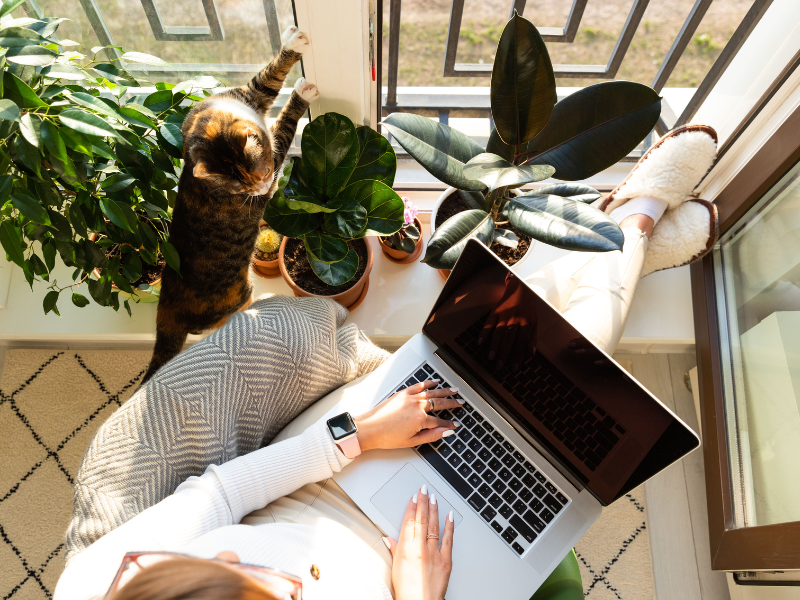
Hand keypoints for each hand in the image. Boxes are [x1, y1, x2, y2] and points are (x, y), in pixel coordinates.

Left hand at [354, 380, 462, 450]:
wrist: (369, 429)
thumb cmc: (387, 437)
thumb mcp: (412, 441)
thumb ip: (431, 436)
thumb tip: (446, 432)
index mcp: (420, 419)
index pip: (440, 422)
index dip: (449, 424)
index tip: (455, 424)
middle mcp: (417, 406)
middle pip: (439, 404)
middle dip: (452, 403)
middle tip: (461, 403)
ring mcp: (410, 398)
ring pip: (432, 393)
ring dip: (444, 391)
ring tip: (454, 390)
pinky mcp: (402, 393)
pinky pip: (418, 386)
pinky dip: (428, 383)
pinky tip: (434, 382)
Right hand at [385, 485, 453, 599]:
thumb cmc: (407, 591)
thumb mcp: (396, 568)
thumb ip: (395, 550)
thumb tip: (390, 538)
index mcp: (406, 549)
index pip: (409, 521)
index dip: (411, 507)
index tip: (413, 497)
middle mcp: (420, 548)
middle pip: (422, 519)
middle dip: (423, 502)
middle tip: (424, 489)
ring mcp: (434, 553)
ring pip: (434, 526)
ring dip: (434, 509)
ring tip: (434, 497)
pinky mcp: (446, 561)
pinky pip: (448, 539)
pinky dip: (449, 526)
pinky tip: (450, 516)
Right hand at [477, 277, 535, 371]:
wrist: (520, 288)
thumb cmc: (528, 307)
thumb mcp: (535, 321)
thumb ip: (532, 338)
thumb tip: (531, 354)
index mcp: (526, 323)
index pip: (521, 343)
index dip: (518, 356)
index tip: (514, 368)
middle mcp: (515, 319)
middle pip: (508, 339)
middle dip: (504, 353)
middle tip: (499, 367)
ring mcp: (504, 315)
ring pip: (498, 332)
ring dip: (493, 345)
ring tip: (490, 358)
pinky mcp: (495, 311)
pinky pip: (488, 323)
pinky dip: (483, 333)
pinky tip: (480, 342)